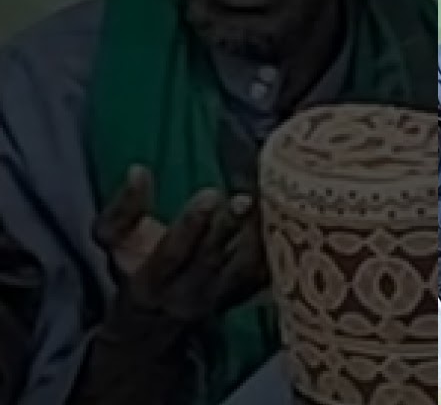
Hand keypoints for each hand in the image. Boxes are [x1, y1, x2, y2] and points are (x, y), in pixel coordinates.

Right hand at [94, 167, 267, 322]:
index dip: (191, 226)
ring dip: (256, 237)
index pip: (172, 255)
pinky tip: (284, 218)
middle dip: (228, 229)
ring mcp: (220, 298)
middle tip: (243, 199)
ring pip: (243, 270)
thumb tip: (137, 171)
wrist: (156, 315)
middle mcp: (187, 295)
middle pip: (211, 262)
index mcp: (151, 283)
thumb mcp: (112, 241)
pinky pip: (265, 273)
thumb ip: (123, 209)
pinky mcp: (245, 295)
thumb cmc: (134, 263)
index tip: (209, 194)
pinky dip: (275, 246)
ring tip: (266, 206)